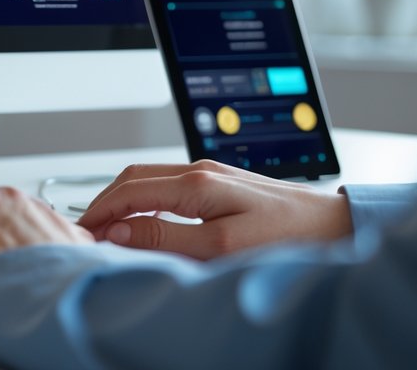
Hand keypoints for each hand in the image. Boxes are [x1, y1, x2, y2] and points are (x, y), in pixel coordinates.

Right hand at [78, 160, 352, 259]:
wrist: (335, 228)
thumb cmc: (288, 238)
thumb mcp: (220, 247)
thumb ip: (166, 238)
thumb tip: (120, 231)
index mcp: (196, 182)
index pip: (129, 191)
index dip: (100, 212)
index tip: (81, 233)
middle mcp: (199, 170)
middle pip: (133, 177)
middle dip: (105, 202)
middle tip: (88, 231)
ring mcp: (209, 174)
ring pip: (148, 179)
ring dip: (123, 201)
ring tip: (110, 229)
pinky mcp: (219, 184)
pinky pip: (167, 186)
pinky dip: (144, 201)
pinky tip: (145, 221)